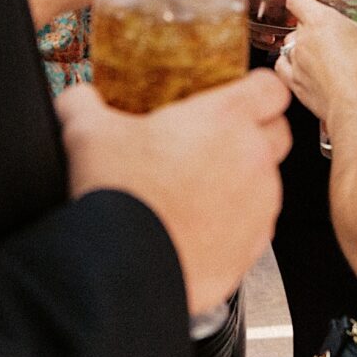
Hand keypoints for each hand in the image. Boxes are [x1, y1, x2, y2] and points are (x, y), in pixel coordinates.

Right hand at [56, 72, 291, 314]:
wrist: (124, 268)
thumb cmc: (120, 196)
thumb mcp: (87, 132)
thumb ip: (84, 104)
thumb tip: (78, 99)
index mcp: (225, 119)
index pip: (270, 88)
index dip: (257, 88)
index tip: (241, 94)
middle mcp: (252, 158)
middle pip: (279, 132)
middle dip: (256, 132)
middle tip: (216, 140)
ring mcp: (259, 205)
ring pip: (268, 181)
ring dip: (244, 179)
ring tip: (200, 187)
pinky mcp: (253, 246)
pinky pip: (256, 224)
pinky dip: (236, 221)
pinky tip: (200, 222)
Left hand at [274, 0, 356, 122]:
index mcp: (321, 21)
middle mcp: (304, 40)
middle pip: (299, 23)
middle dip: (311, 24)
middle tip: (330, 30)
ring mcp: (297, 63)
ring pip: (291, 45)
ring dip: (302, 44)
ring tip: (320, 50)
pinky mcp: (296, 84)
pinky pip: (283, 67)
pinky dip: (289, 63)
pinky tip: (300, 65)